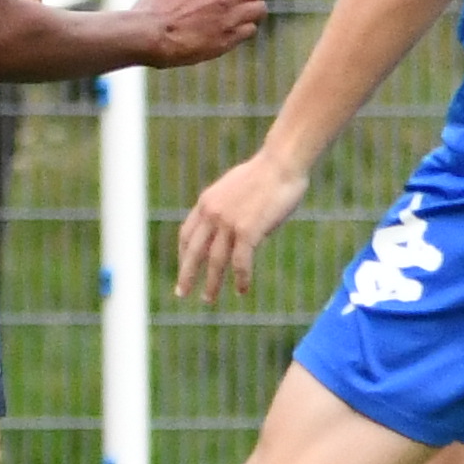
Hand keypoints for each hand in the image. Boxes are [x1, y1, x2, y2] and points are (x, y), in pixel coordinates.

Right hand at [133, 0, 267, 66]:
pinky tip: (225, 32)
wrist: (149, 35)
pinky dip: (241, 31)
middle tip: (239, 2)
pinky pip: (249, 31)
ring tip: (234, 19)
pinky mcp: (228, 39)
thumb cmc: (154, 8)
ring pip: (259, 10)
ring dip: (249, 13)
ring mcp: (229, 18)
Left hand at [180, 149, 313, 302]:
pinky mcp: (248, 230)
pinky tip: (241, 290)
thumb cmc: (266, 175)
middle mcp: (211, 214)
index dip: (184, 254)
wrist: (281, 164)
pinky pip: (241, 262)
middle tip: (182, 293)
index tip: (184, 267)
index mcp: (206, 203)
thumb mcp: (235, 189)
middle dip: (187, 274)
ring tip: (208, 299)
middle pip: (194, 251)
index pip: (187, 234)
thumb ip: (226, 209)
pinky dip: (240, 278)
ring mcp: (228, 222)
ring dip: (211, 283)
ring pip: (215, 261)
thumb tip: (230, 228)